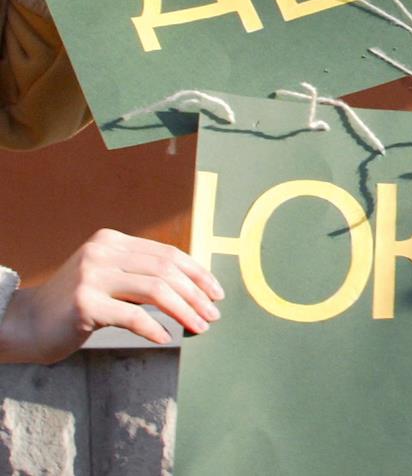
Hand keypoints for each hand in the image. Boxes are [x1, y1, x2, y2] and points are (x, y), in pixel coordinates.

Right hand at [0, 228, 222, 364]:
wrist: (26, 324)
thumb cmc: (77, 305)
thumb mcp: (110, 279)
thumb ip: (142, 274)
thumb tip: (195, 288)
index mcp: (113, 241)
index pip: (168, 254)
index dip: (198, 273)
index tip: (217, 293)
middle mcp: (102, 252)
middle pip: (166, 270)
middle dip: (197, 294)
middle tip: (213, 315)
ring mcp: (92, 276)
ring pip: (156, 290)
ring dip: (185, 311)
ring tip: (200, 327)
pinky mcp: (84, 303)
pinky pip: (132, 316)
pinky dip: (155, 328)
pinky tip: (166, 338)